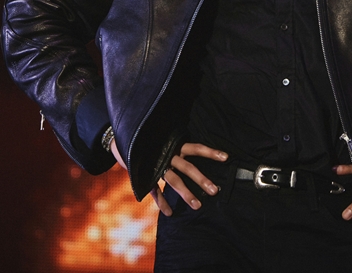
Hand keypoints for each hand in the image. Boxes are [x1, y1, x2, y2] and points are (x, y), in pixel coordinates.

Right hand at [112, 139, 227, 215]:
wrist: (125, 138)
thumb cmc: (153, 139)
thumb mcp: (167, 139)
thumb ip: (181, 146)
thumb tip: (203, 149)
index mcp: (175, 144)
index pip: (196, 148)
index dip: (210, 152)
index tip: (226, 158)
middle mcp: (167, 154)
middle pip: (188, 167)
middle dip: (201, 179)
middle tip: (215, 191)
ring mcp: (156, 165)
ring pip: (174, 181)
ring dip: (185, 194)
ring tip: (198, 207)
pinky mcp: (145, 175)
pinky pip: (154, 190)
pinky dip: (162, 202)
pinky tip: (170, 213)